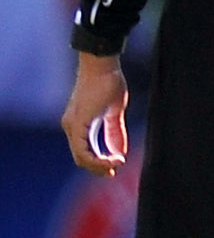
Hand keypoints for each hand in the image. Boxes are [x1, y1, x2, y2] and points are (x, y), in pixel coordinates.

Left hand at [63, 51, 125, 176]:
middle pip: (81, 158)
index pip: (84, 151)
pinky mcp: (77, 124)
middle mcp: (71, 127)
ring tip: (117, 164)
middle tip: (115, 171)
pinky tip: (114, 158)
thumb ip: (115, 132)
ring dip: (100, 165)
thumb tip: (119, 151)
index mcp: (78, 124)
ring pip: (81, 157)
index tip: (116, 165)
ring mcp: (72, 126)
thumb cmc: (109, 83)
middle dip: (99, 167)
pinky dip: (98, 159)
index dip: (99, 162)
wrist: (103, 66)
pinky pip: (83, 151)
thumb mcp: (115, 112)